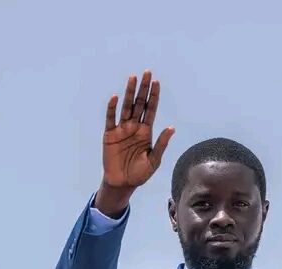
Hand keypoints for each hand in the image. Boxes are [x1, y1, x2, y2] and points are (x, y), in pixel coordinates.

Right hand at [95, 70, 173, 216]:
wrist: (122, 183)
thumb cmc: (140, 174)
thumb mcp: (154, 160)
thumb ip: (161, 143)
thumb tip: (171, 127)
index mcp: (146, 132)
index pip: (151, 109)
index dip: (154, 96)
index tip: (157, 82)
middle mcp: (135, 127)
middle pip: (139, 104)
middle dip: (143, 89)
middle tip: (147, 72)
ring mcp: (122, 130)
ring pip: (126, 107)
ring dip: (129, 93)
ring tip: (132, 78)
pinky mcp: (110, 135)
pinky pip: (111, 119)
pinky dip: (112, 108)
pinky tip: (115, 97)